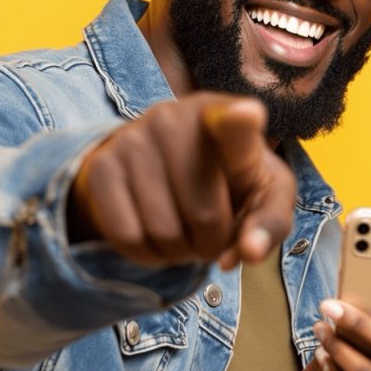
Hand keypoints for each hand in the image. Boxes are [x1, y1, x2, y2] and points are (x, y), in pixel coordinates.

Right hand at [67, 92, 295, 269]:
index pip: (235, 124)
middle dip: (212, 242)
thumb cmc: (227, 181)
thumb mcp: (263, 194)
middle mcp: (175, 117)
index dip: (241, 122)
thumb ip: (270, 222)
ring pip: (164, 232)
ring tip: (185, 231)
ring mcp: (133, 138)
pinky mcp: (101, 166)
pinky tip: (156, 237)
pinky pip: (127, 237)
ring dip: (180, 252)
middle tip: (211, 233)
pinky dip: (147, 255)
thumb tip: (250, 252)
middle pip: (204, 214)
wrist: (163, 168)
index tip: (248, 114)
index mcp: (224, 116)